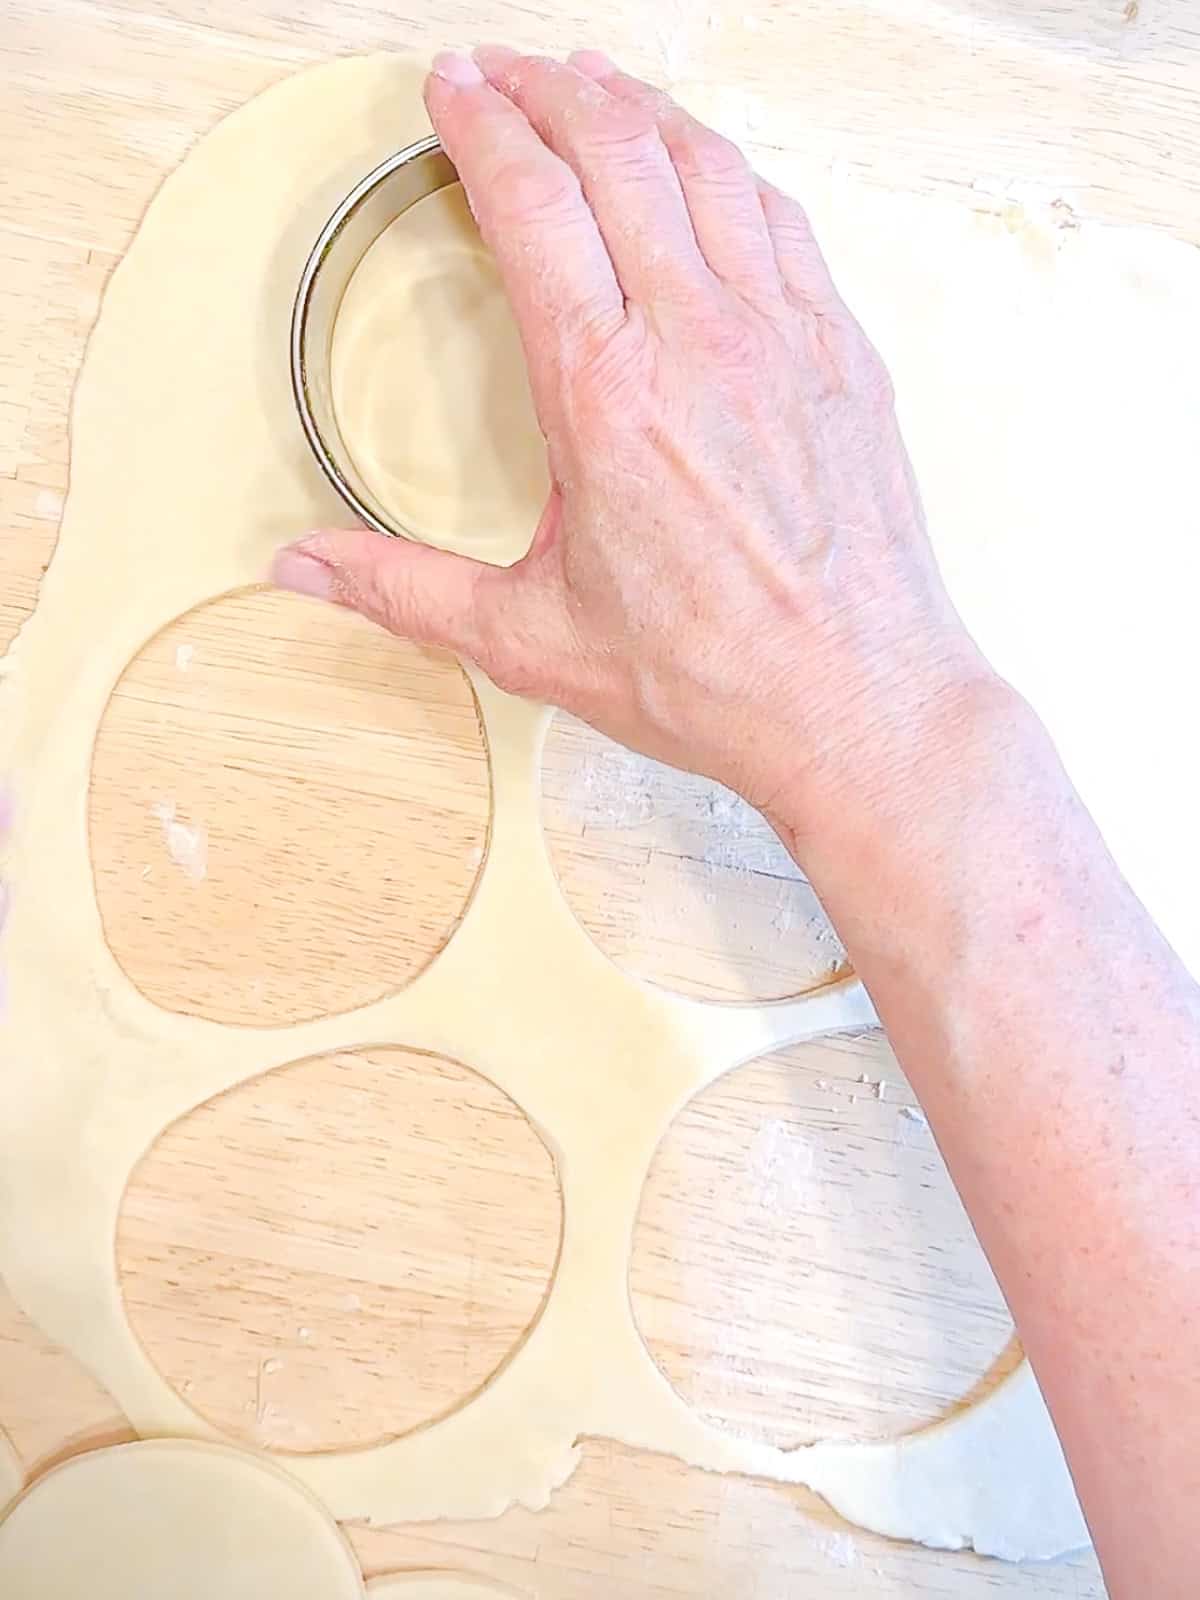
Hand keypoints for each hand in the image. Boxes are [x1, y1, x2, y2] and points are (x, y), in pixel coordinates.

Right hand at [274, 48, 987, 821]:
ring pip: (706, 165)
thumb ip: (406, 590)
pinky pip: (782, 218)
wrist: (859, 705)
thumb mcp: (533, 640)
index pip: (531, 202)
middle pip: (616, 150)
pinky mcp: (842, 353)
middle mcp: (699, 338)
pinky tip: (706, 166)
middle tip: (506, 69)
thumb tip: (305, 566)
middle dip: (548, 86)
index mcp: (606, 392)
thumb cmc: (715, 679)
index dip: (482, 124)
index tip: (451, 88)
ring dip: (640, 108)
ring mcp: (783, 335)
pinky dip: (729, 169)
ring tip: (595, 84)